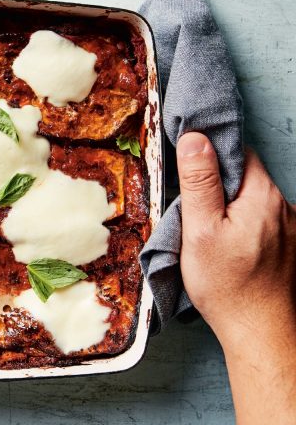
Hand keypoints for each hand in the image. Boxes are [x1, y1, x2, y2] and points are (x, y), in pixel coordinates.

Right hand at [177, 132, 295, 423]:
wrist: (261, 333)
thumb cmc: (227, 286)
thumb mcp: (200, 229)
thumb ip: (199, 181)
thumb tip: (195, 138)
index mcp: (262, 195)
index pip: (238, 151)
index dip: (209, 153)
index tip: (186, 167)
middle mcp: (283, 206)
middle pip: (245, 176)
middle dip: (216, 184)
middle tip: (190, 208)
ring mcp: (289, 228)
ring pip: (251, 200)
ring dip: (228, 206)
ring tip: (206, 232)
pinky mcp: (287, 247)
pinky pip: (259, 221)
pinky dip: (240, 225)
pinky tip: (225, 247)